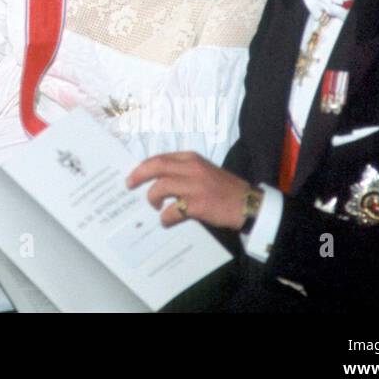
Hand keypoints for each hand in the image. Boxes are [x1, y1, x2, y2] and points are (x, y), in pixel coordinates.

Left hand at [127, 152, 251, 229]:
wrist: (249, 204)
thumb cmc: (225, 189)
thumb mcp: (204, 171)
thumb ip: (184, 171)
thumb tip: (158, 180)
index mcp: (192, 158)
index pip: (161, 157)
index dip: (144, 166)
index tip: (134, 174)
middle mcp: (192, 168)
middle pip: (156, 166)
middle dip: (139, 175)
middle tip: (129, 184)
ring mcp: (195, 186)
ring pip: (160, 187)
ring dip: (152, 198)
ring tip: (155, 206)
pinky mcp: (199, 204)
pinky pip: (173, 210)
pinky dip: (165, 217)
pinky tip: (166, 221)